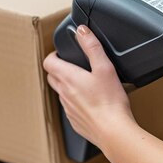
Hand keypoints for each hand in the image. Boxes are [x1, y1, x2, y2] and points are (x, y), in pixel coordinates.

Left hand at [43, 25, 136, 154]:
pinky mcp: (75, 121)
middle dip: (58, 69)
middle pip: (52, 77)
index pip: (48, 62)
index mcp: (68, 78)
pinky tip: (92, 102)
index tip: (62, 53)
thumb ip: (92, 46)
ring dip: (67, 86)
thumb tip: (81, 30)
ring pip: (61, 93)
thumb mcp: (104, 67)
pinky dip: (76, 102)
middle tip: (72, 65)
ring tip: (85, 83)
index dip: (54, 55)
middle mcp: (64, 93)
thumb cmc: (110, 101)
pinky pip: (70, 108)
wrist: (113, 132)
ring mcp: (68, 109)